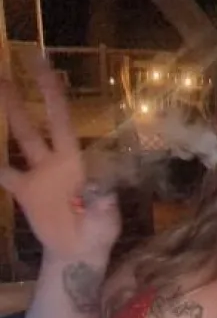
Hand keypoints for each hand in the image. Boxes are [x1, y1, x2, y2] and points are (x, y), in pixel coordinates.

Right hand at [0, 58, 120, 261]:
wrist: (78, 251)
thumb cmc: (98, 232)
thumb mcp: (105, 222)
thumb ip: (102, 207)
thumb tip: (100, 193)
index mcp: (75, 160)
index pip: (62, 121)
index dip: (53, 94)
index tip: (44, 66)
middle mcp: (55, 160)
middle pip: (37, 123)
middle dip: (24, 97)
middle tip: (7, 70)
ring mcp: (37, 174)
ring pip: (19, 139)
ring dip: (8, 117)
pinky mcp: (24, 191)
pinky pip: (4, 174)